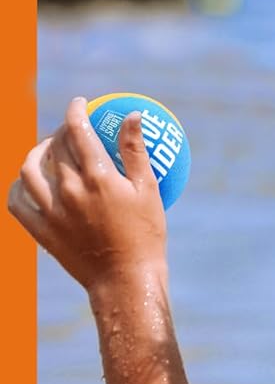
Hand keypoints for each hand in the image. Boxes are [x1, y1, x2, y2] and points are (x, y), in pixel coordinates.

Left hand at [8, 97, 167, 291]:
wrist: (125, 280)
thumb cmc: (145, 236)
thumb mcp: (148, 191)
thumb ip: (135, 151)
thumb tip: (133, 115)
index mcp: (97, 177)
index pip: (78, 130)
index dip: (76, 111)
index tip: (81, 104)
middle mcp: (69, 189)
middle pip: (55, 147)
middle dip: (61, 131)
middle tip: (70, 130)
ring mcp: (51, 210)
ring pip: (29, 169)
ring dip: (36, 154)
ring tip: (46, 152)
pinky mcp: (40, 230)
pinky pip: (18, 201)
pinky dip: (19, 186)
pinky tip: (27, 182)